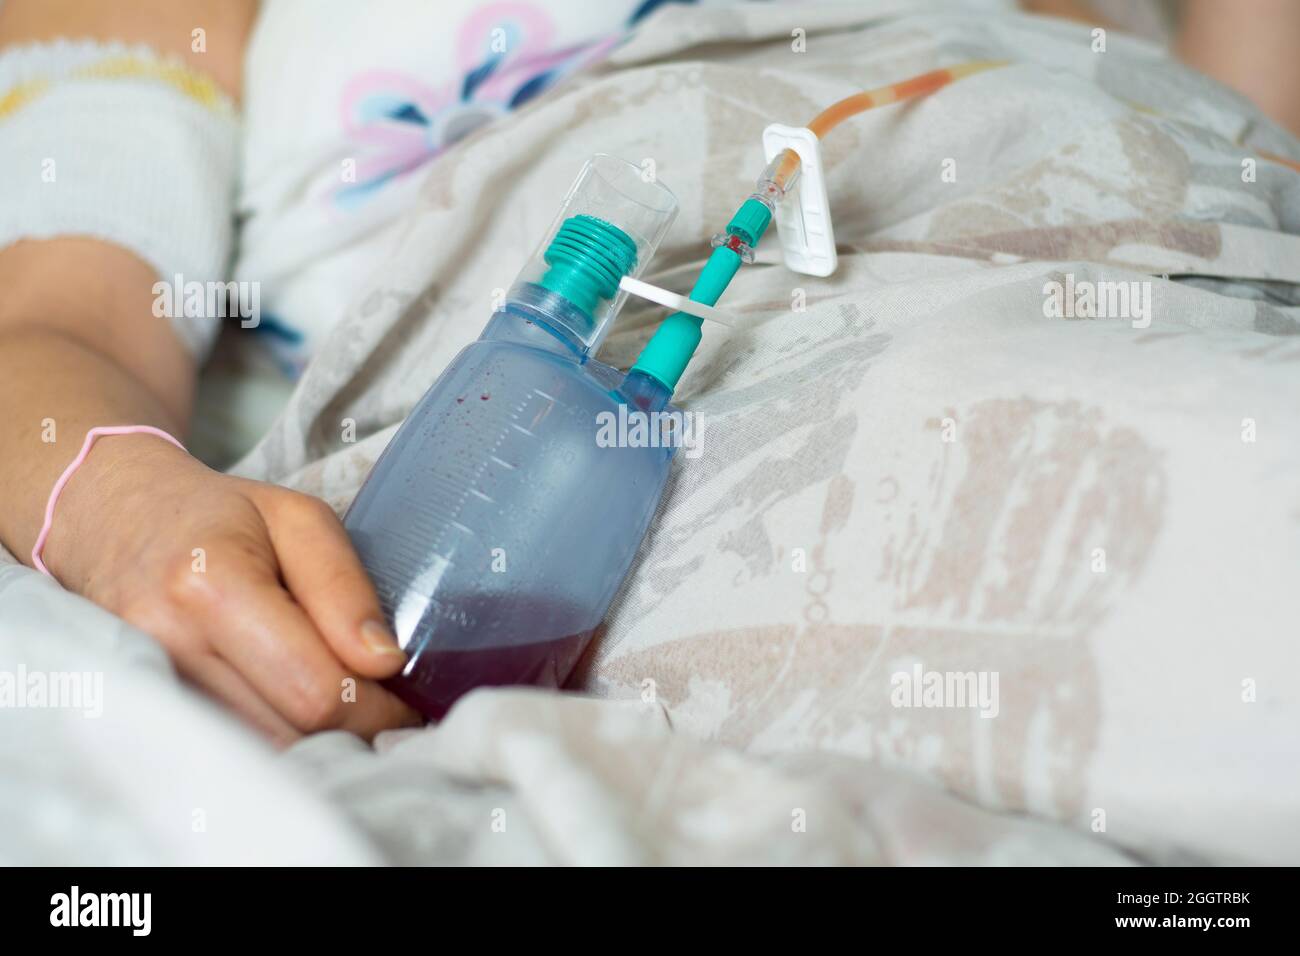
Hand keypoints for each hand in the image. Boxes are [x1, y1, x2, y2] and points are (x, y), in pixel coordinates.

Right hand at [42, 433, 420, 744]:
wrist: (114, 516)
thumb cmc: (219, 513)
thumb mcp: (299, 519)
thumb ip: (344, 588)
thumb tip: (384, 662)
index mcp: (212, 585)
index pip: (316, 689)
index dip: (376, 706)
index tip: (405, 697)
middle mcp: (166, 642)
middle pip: (292, 731)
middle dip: (353, 726)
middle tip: (382, 701)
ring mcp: (146, 682)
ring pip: (261, 751)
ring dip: (314, 739)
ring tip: (338, 698)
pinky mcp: (139, 706)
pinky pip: (226, 745)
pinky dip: (272, 736)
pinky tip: (289, 704)